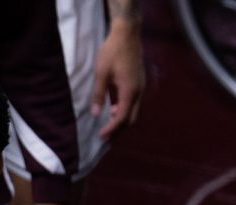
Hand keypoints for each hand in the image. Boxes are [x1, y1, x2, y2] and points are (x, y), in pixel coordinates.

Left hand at [91, 18, 144, 141]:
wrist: (127, 34)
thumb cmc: (112, 52)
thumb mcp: (101, 74)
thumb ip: (98, 95)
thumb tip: (94, 114)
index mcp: (130, 91)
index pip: (121, 117)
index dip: (111, 129)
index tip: (100, 136)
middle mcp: (138, 92)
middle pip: (131, 118)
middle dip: (119, 130)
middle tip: (105, 138)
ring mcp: (140, 87)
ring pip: (133, 111)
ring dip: (122, 121)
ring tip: (108, 128)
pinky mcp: (138, 83)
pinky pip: (133, 102)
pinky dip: (124, 110)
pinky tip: (112, 110)